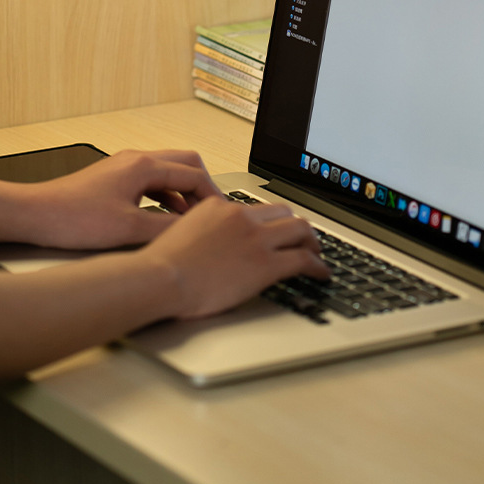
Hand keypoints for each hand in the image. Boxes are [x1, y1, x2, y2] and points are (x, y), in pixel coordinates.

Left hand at [13, 149, 222, 249]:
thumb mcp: (130, 230)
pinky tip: (165, 216)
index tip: (223, 216)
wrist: (36, 215)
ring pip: (167, 171)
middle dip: (203, 186)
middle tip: (213, 211)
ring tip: (194, 218)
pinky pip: (151, 181)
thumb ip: (167, 229)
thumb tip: (196, 232)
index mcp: (142, 166)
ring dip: (184, 191)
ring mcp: (123, 167)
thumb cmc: (74, 219)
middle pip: (185, 162)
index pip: (194, 173)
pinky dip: (166, 195)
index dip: (213, 196)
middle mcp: (135, 159)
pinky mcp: (114, 179)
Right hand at [143, 195, 328, 319]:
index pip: (256, 207)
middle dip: (296, 225)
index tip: (276, 229)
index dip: (271, 219)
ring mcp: (256, 238)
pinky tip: (321, 273)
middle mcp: (241, 217)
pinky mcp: (265, 264)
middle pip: (283, 212)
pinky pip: (303, 259)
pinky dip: (318, 266)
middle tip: (302, 238)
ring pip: (299, 229)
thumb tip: (212, 241)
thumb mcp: (182, 232)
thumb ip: (203, 229)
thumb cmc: (164, 263)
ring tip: (316, 253)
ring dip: (312, 242)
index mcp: (220, 206)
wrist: (163, 277)